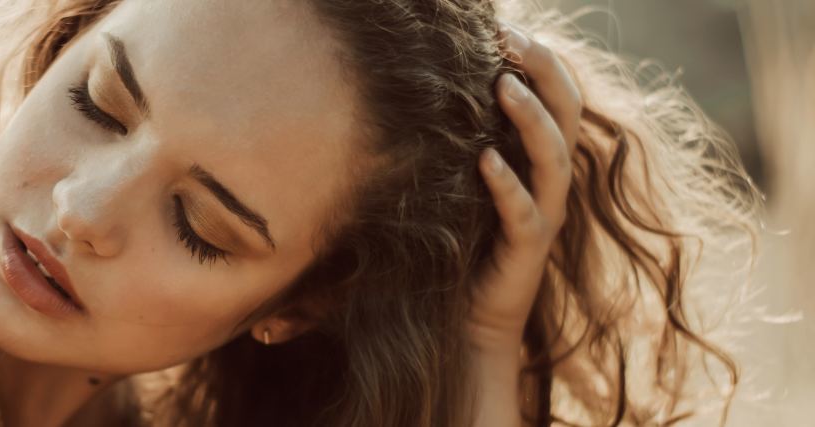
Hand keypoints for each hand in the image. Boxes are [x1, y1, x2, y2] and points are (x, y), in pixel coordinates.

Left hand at [467, 24, 581, 355]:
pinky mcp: (527, 249)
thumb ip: (470, 135)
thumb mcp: (469, 178)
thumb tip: (441, 83)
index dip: (541, 59)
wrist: (470, 314)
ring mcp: (544, 214)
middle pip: (567, 115)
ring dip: (529, 119)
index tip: (507, 27)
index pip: (556, 96)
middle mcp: (551, 181)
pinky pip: (524, 212)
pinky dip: (506, 184)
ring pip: (553, 158)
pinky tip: (485, 160)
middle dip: (543, 72)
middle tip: (512, 38)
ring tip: (502, 86)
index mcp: (541, 158)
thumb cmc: (466, 238)